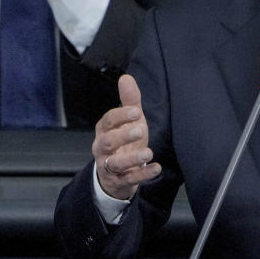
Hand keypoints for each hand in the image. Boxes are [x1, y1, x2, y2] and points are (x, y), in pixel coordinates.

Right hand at [93, 74, 160, 199]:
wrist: (116, 174)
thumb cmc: (123, 141)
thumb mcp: (128, 120)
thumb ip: (129, 101)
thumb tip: (126, 77)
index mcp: (104, 130)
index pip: (108, 121)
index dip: (121, 116)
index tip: (136, 112)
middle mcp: (103, 148)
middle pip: (107, 142)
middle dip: (122, 136)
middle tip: (140, 130)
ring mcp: (110, 166)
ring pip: (115, 163)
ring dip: (131, 158)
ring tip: (148, 151)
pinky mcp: (120, 181)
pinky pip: (130, 179)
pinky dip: (143, 174)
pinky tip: (156, 168)